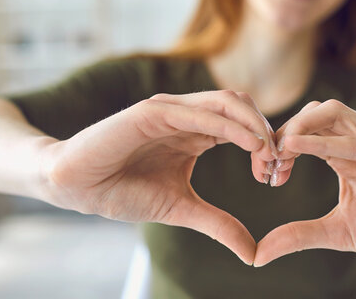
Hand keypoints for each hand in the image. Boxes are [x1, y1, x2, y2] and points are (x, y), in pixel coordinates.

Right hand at [39, 90, 276, 264]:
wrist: (77, 187)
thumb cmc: (123, 191)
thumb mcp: (181, 209)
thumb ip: (218, 224)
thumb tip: (253, 252)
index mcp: (196, 132)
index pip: (243, 125)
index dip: (266, 145)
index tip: (274, 176)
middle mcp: (187, 115)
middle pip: (242, 106)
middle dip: (267, 131)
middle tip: (277, 165)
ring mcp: (170, 110)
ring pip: (226, 102)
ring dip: (254, 126)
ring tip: (268, 155)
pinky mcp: (150, 112)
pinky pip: (197, 113)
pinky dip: (228, 126)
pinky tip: (249, 145)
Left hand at [254, 99, 355, 268]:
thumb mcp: (338, 232)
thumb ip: (300, 234)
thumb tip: (260, 253)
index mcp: (345, 154)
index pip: (305, 132)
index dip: (280, 145)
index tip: (264, 171)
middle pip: (314, 114)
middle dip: (284, 131)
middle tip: (267, 161)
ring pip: (334, 112)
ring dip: (300, 126)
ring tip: (280, 150)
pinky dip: (325, 141)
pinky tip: (298, 147)